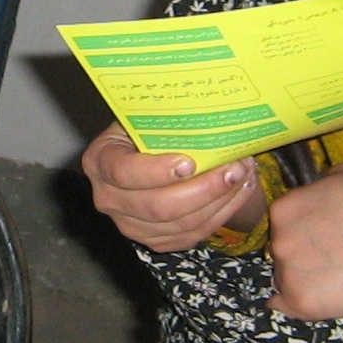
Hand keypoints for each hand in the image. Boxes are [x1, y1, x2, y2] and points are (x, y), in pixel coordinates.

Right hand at [83, 122, 261, 252]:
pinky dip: (221, 214)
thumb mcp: (147, 115)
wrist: (149, 154)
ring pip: (181, 225)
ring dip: (219, 201)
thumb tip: (204, 102)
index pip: (124, 172)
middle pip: (158, 206)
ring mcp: (130, 225)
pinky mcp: (154, 241)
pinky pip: (192, 235)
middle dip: (203, 189)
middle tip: (235, 168)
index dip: (157, 171)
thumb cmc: (150, 128)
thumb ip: (164, 115)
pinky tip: (238, 192)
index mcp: (100, 161)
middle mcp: (107, 198)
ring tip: (243, 176)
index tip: (190, 162)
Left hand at [266, 162, 342, 320]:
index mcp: (284, 209)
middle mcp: (278, 242)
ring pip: (283, 276)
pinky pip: (283, 305)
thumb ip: (320, 182)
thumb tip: (313, 191)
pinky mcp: (300, 303)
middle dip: (299, 249)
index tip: (320, 230)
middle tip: (329, 252)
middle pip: (280, 247)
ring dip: (299, 275)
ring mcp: (287, 275)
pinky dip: (292, 302)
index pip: (281, 219)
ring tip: (332, 274)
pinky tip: (312, 295)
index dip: (301, 224)